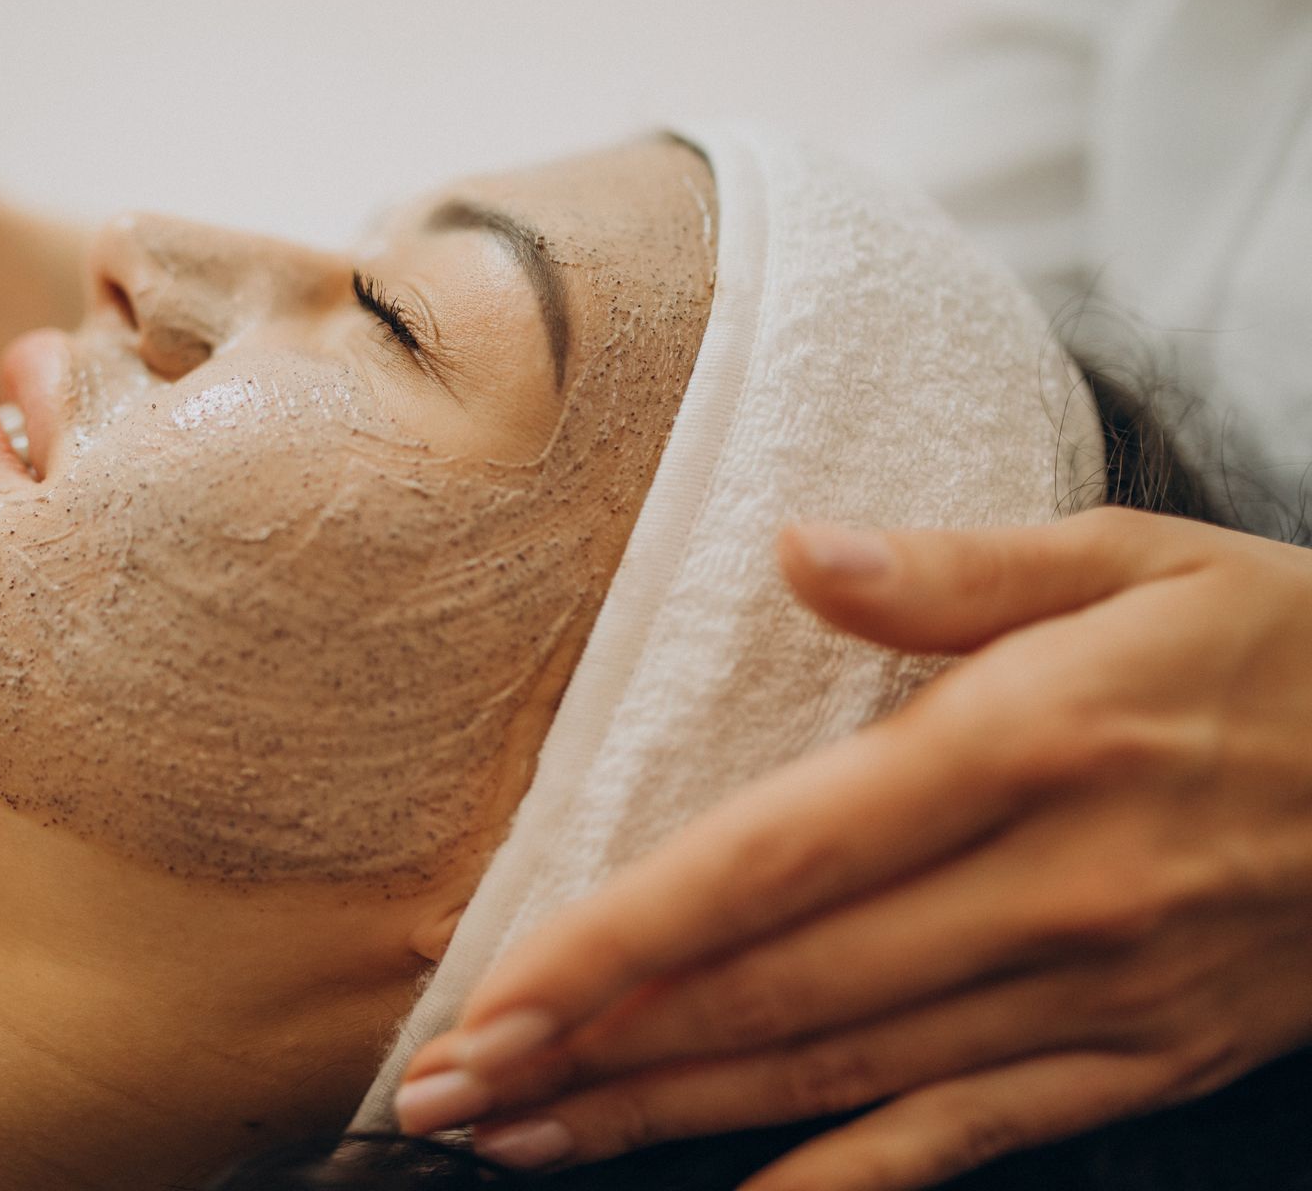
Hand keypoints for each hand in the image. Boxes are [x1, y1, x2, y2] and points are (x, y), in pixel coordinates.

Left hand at [398, 508, 1311, 1190]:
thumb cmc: (1277, 651)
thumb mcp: (1133, 560)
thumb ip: (950, 568)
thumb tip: (793, 549)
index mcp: (1018, 747)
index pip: (768, 859)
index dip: (616, 937)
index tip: (492, 991)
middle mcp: (1043, 891)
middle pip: (772, 991)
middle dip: (590, 1050)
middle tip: (448, 1093)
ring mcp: (1088, 998)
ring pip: (836, 1078)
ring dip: (663, 1116)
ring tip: (525, 1143)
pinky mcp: (1133, 1066)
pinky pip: (962, 1141)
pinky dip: (837, 1183)